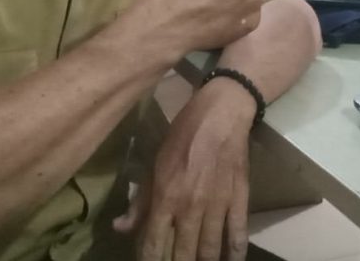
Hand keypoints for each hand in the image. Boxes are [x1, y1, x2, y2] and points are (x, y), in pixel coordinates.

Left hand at [114, 80, 253, 260]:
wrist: (221, 114)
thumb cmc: (183, 135)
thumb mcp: (154, 164)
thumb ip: (140, 200)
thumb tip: (120, 228)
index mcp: (166, 196)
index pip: (154, 243)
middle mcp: (190, 206)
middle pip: (183, 253)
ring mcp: (217, 205)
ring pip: (210, 249)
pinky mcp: (239, 199)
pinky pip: (238, 233)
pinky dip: (235, 252)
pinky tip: (231, 260)